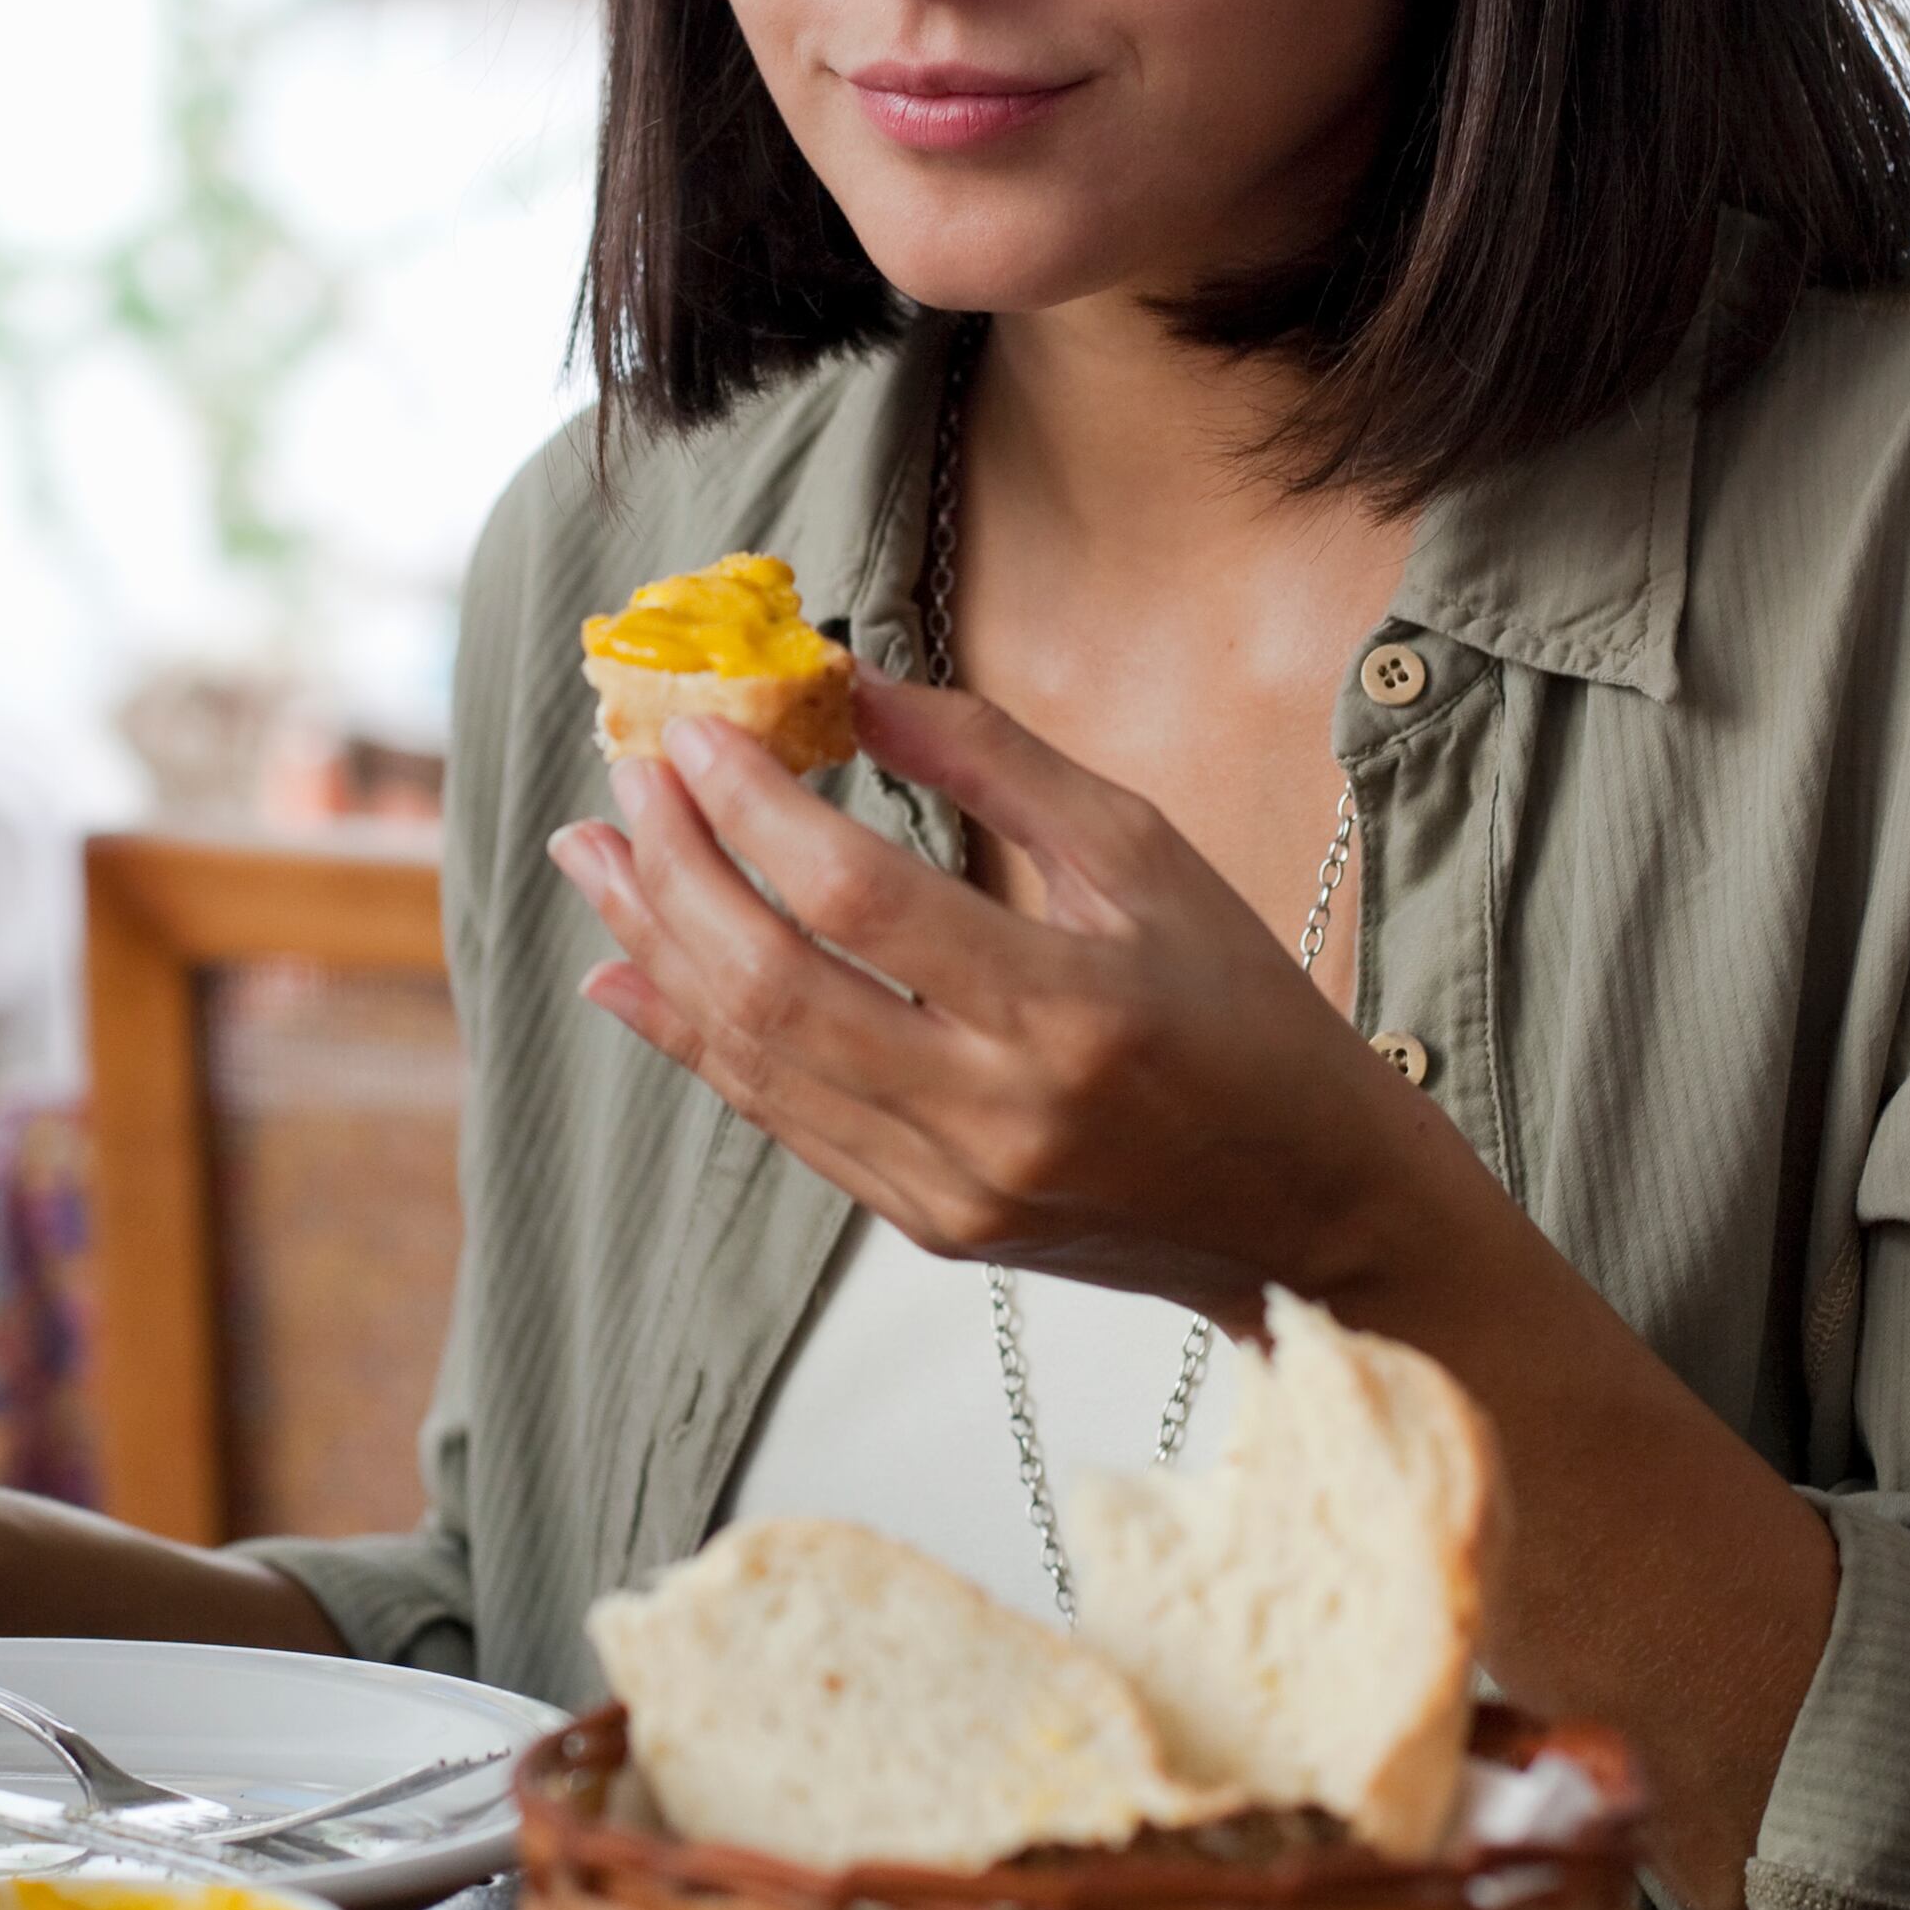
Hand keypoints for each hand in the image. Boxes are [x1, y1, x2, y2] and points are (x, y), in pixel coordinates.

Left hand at [546, 674, 1507, 1321]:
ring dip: (658, 950)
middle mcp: (1002, 1115)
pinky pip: (785, 1125)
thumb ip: (999, 765)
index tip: (692, 732)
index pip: (862, 902)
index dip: (757, 812)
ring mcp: (956, 1189)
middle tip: (621, 780)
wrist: (1315, 1218)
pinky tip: (634, 972)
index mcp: (1074, 1010)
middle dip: (678, 871)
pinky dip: (696, 1042)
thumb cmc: (1248, 1017)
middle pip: (779, 986)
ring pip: (758, 1064)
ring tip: (594, 860)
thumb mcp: (1150, 860)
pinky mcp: (932, 1227)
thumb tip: (854, 682)